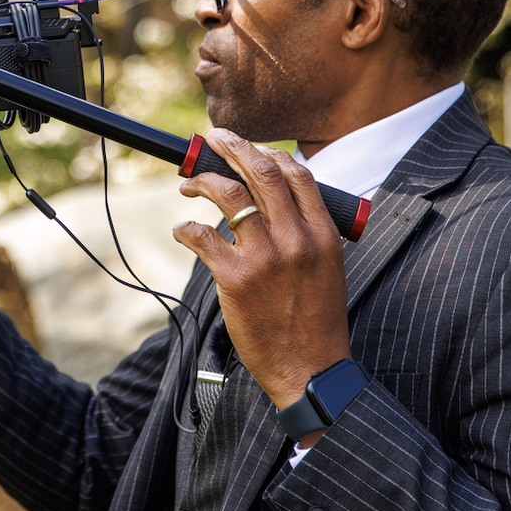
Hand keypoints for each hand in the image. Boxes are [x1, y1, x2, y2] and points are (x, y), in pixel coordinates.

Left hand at [173, 130, 351, 441]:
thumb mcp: (327, 268)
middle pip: (261, 174)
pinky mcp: (236, 279)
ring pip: (229, 196)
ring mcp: (266, 258)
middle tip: (213, 139)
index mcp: (323, 234)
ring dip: (203, 182)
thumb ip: (307, 231)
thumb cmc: (315, 320)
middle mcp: (297, 240)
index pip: (296, 174)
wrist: (310, 370)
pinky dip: (186, 228)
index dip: (268, 152)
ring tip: (188, 184)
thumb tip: (275, 196)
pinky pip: (203, 236)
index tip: (248, 148)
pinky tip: (182, 230)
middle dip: (233, 147)